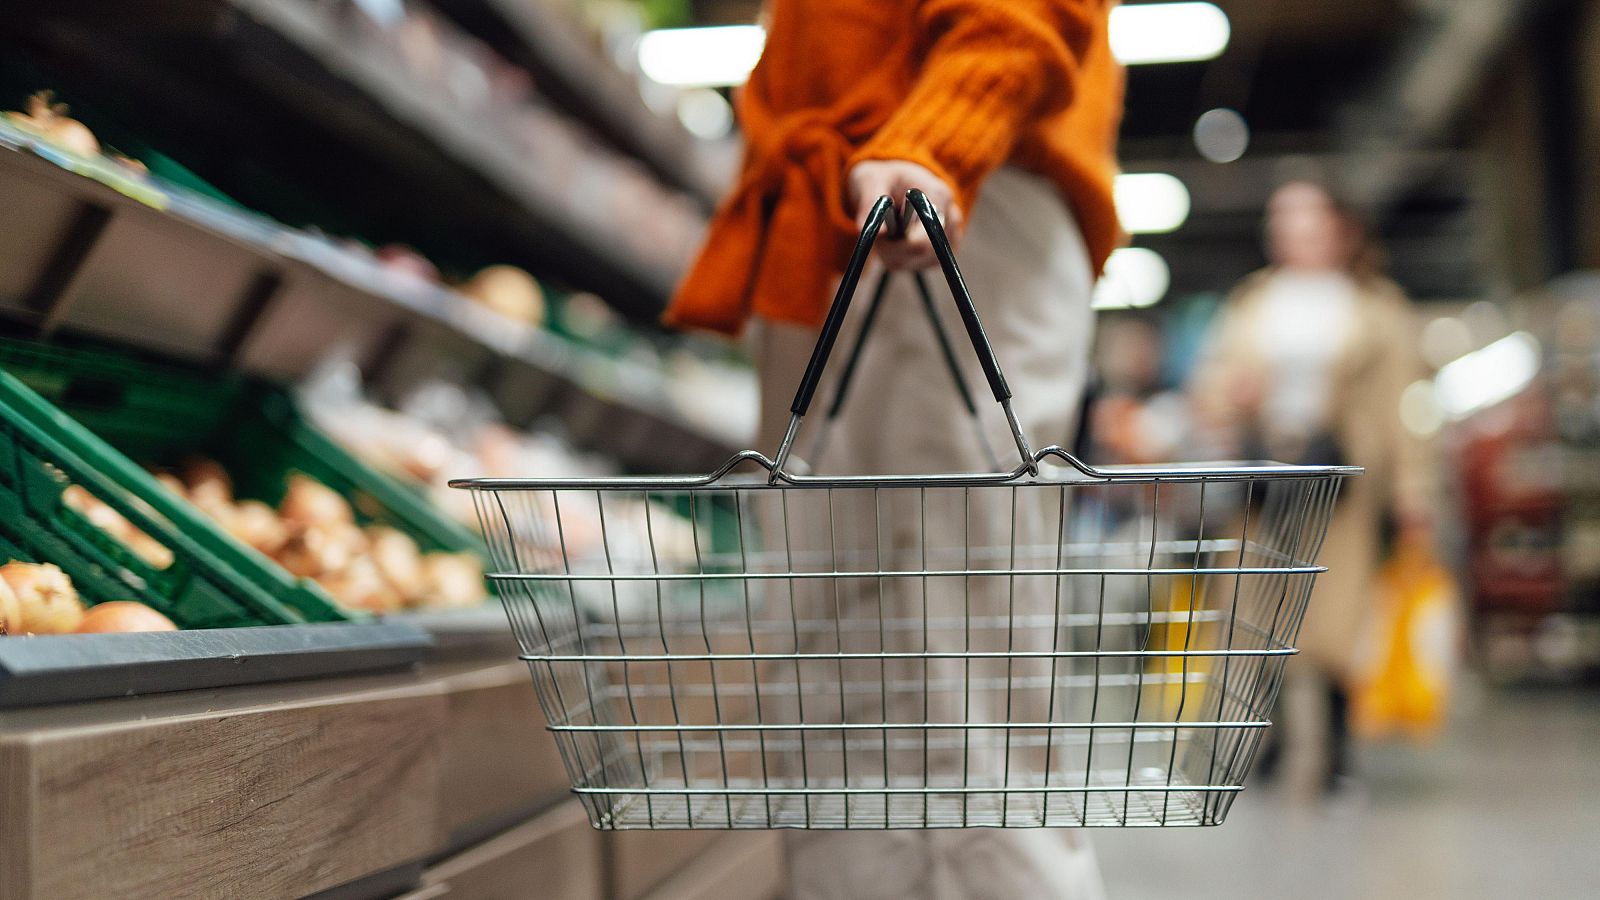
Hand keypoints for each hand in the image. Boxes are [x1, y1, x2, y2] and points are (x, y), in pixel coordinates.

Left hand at [847, 160, 964, 270]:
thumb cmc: (883, 176)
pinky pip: (913, 265)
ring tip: (889, 229)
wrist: (896, 181)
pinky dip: (897, 257)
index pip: (929, 233)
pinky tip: (896, 238)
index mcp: (938, 195)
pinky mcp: (941, 253)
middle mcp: (950, 218)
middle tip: (879, 230)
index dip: (899, 242)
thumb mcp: (870, 180)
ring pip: (914, 262)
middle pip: (920, 252)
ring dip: (892, 252)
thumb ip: (870, 203)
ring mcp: (949, 238)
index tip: (880, 234)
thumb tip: (877, 234)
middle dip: (891, 247)